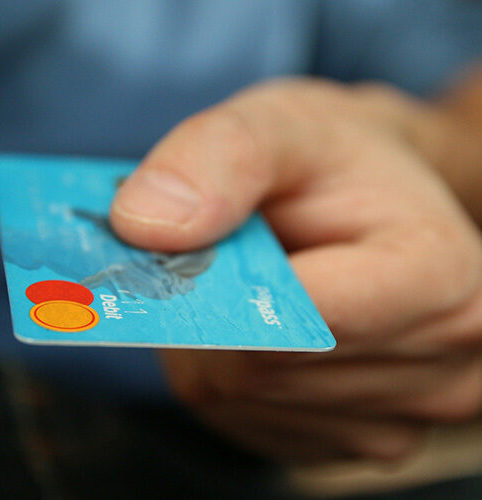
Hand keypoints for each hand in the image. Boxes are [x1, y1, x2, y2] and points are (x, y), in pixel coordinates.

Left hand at [110, 79, 481, 463]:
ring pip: (242, 401)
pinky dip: (230, 373)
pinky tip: (259, 328)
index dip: (216, 285)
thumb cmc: (337, 163)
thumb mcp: (286, 124)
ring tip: (247, 287)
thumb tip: (145, 224)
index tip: (176, 249)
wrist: (376, 201)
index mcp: (438, 276)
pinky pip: (249, 421)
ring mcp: (400, 418)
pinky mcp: (357, 438)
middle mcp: (439, 363)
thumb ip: (221, 157)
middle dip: (207, 311)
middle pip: (257, 371)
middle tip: (213, 257)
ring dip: (214, 343)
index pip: (298, 316)